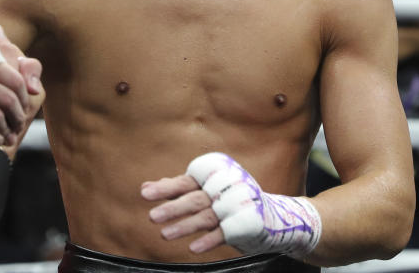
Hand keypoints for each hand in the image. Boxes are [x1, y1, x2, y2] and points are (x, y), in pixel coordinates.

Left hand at [141, 152, 320, 257]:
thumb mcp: (205, 192)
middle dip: (173, 208)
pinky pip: (224, 233)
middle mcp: (230, 184)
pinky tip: (193, 249)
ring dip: (184, 226)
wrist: (274, 219)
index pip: (188, 179)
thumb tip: (146, 186)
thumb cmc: (230, 202)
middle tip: (151, 217)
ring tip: (164, 234)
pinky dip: (208, 240)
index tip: (144, 193)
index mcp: (219, 170)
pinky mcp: (248, 223)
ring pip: (207, 216)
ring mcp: (239, 203)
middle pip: (196, 198)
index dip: (166, 187)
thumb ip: (178, 188)